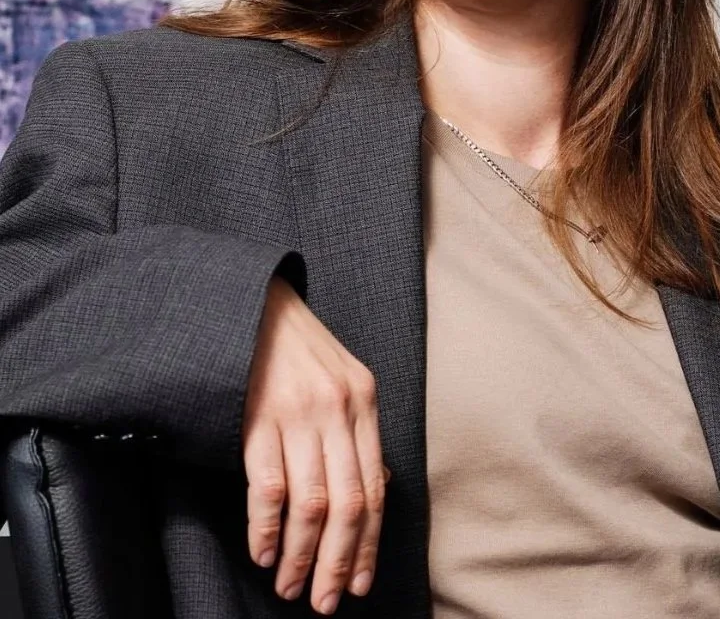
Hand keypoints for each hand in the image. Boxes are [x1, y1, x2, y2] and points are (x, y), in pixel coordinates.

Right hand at [242, 274, 389, 614]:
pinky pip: (268, 485)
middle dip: (337, 562)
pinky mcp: (258, 416)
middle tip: (325, 603)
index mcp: (363, 400)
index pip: (374, 487)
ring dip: (301, 555)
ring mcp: (298, 412)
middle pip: (347, 504)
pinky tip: (263, 552)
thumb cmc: (297, 345)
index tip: (358, 582)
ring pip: (310, 503)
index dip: (368, 543)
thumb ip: (356, 428)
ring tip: (291, 586)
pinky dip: (266, 528)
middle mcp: (337, 408)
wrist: (254, 301)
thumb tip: (372, 489)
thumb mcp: (342, 376)